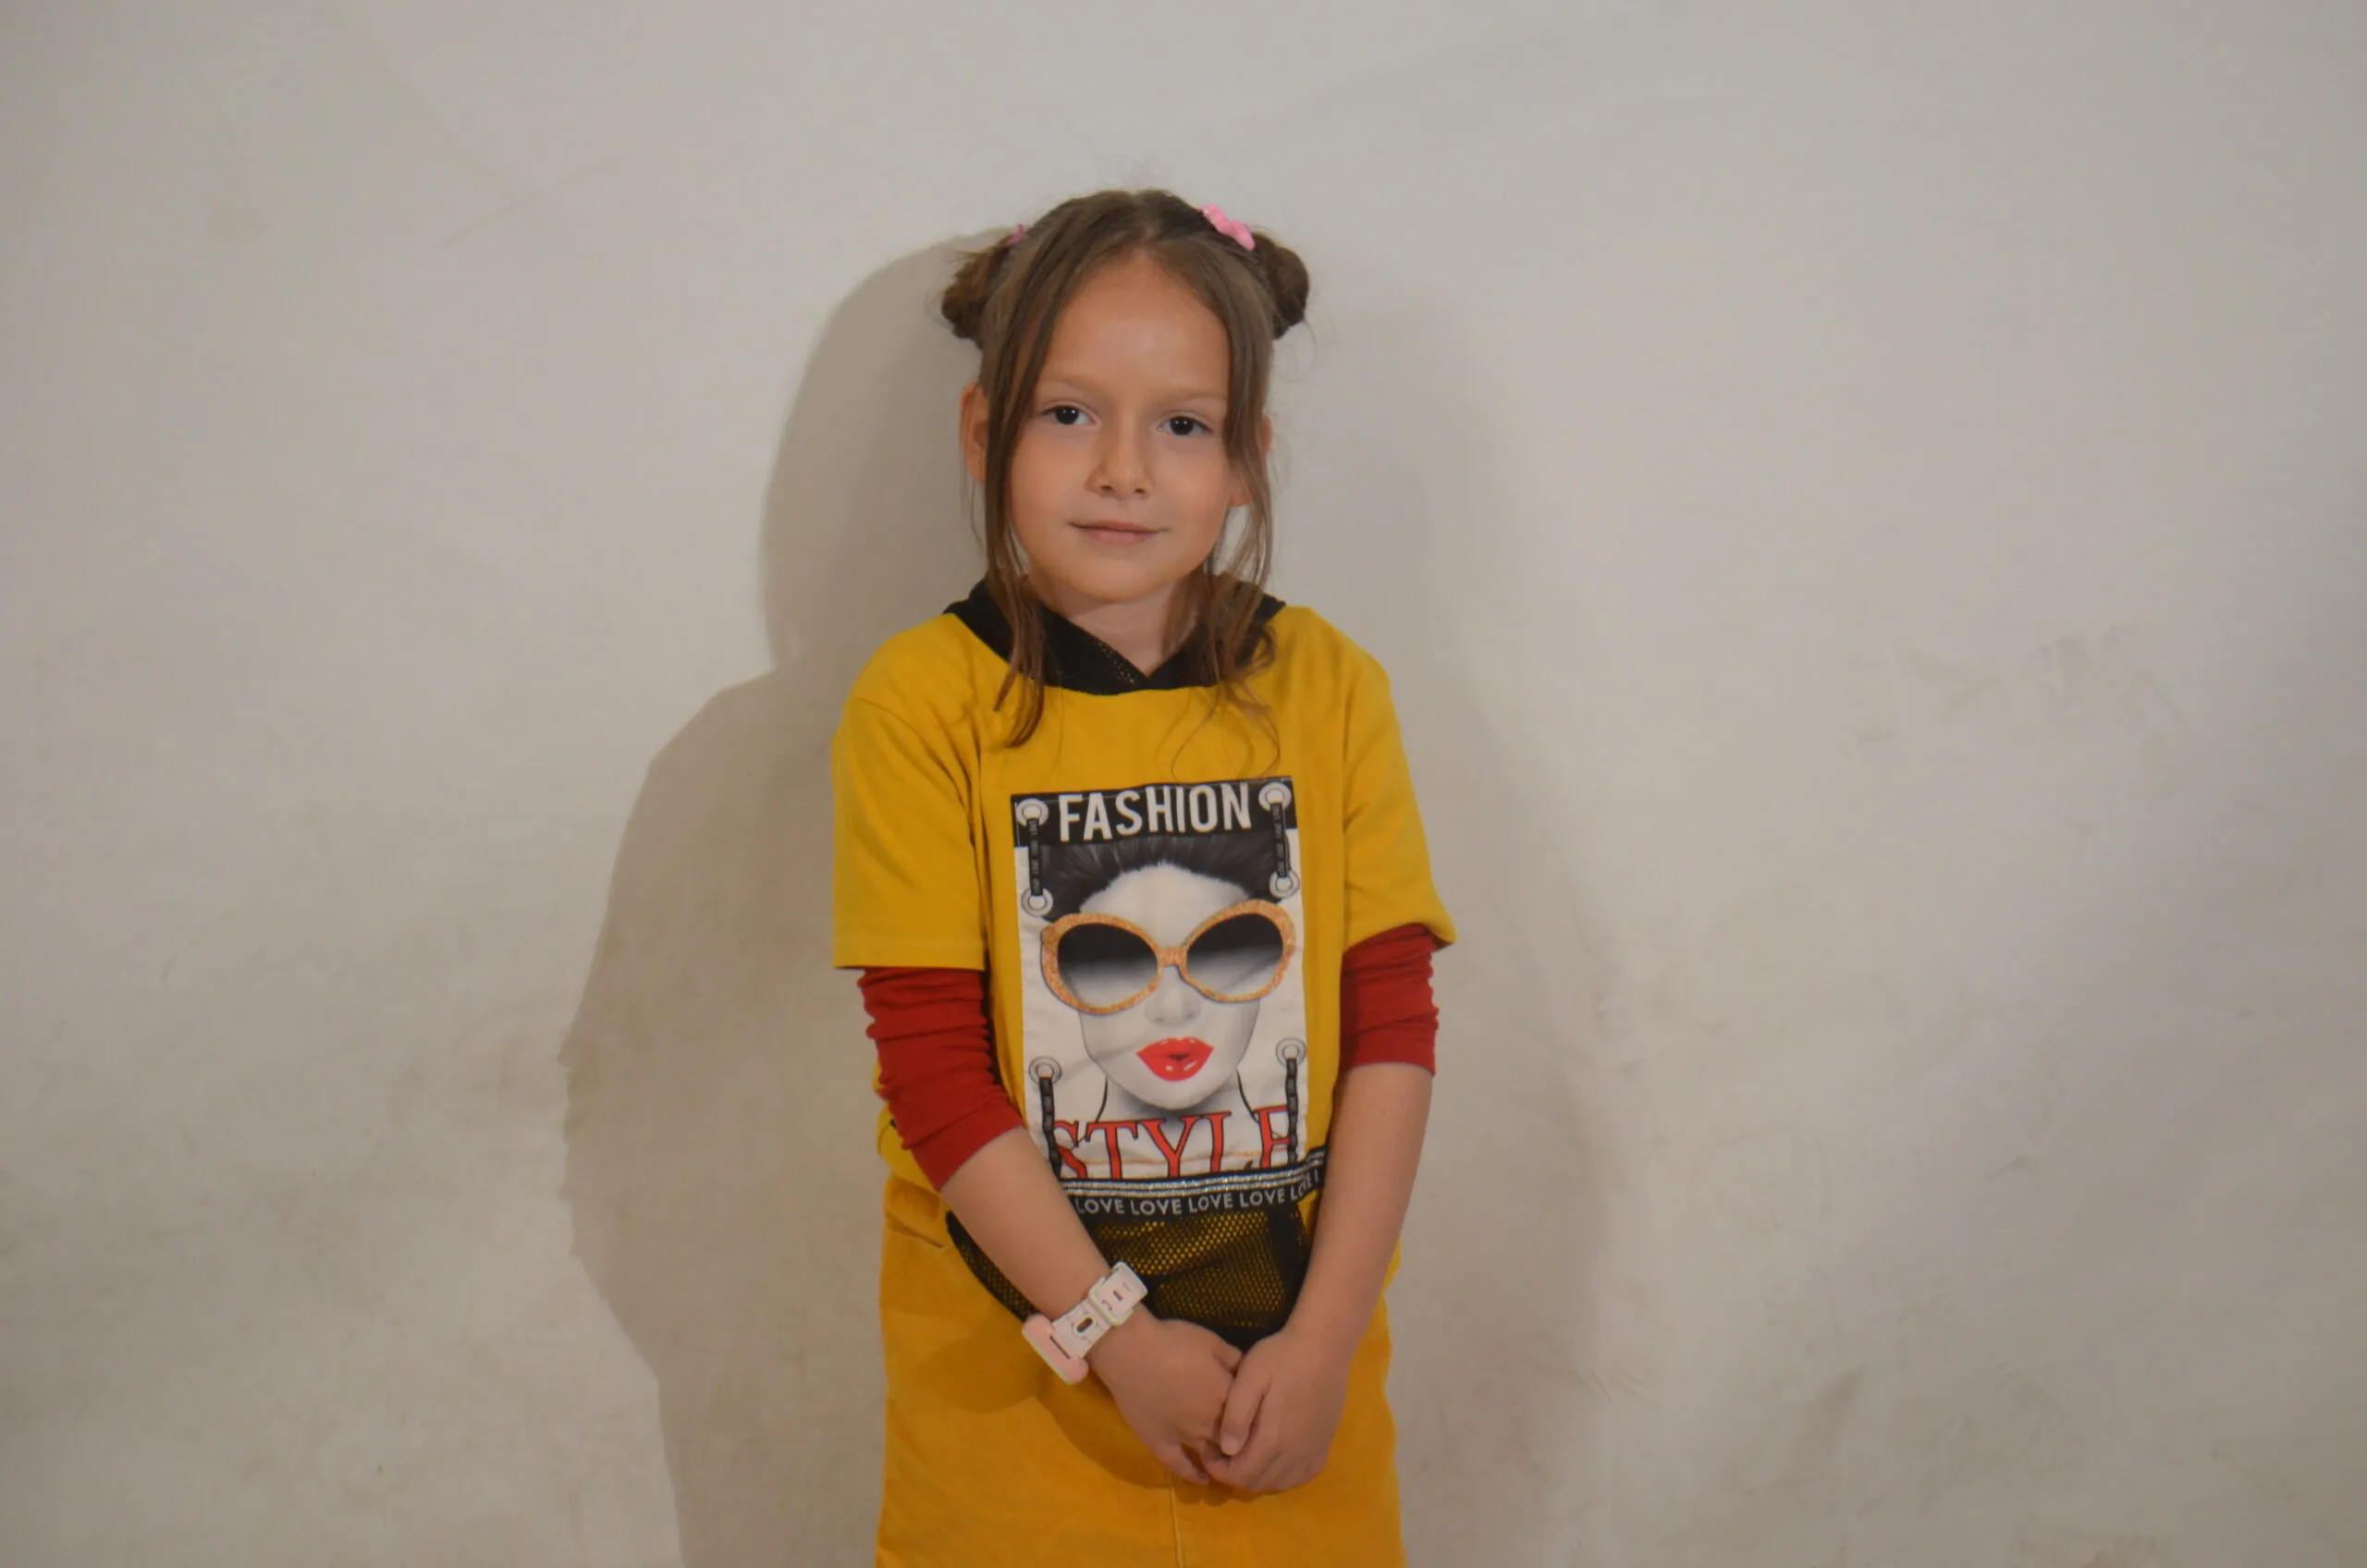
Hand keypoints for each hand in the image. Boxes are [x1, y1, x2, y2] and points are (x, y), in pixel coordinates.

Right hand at [1088, 1311, 1242, 1484]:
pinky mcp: (1160, 1442)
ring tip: (1230, 1464)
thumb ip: (1235, 1360)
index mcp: (1226, 1397)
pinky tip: (1202, 1479)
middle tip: (1250, 1447)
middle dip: (1243, 1446)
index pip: (1252, 1419)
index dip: (1258, 1423)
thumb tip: (1248, 1374)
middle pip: (1234, 1442)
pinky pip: (1179, 1465)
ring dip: (1222, 1461)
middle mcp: (1210, 1422)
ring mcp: (1184, 1436)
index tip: (1265, 1424)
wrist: (1131, 1351)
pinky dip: (1193, 1474)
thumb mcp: (1212, 1342)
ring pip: (1211, 1456)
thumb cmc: (1174, 1342)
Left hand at [1202, 1325, 1352, 1494]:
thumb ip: (1237, 1415)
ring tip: (1248, 1455)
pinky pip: (1307, 1474)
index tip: (1209, 1453)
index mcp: (1273, 1438)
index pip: (1241, 1475)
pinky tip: (1279, 1459)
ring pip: (1282, 1482)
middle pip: (1260, 1483)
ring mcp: (1313, 1448)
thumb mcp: (1250, 1377)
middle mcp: (1295, 1452)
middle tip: (1224, 1453)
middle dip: (1237, 1475)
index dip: (1219, 1471)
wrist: (1325, 1345)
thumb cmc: (1282, 1356)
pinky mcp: (1326, 1441)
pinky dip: (1288, 1475)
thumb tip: (1227, 1450)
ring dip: (1260, 1477)